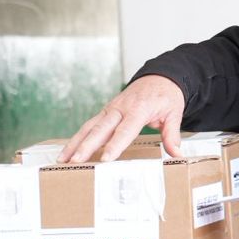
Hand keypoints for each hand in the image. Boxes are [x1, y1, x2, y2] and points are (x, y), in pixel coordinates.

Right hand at [60, 75, 185, 162]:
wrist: (159, 77)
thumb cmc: (166, 96)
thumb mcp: (174, 112)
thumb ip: (172, 134)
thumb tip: (176, 154)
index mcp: (138, 108)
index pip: (125, 130)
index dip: (115, 145)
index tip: (105, 159)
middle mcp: (120, 108)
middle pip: (101, 129)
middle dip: (86, 146)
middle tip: (75, 161)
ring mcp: (110, 109)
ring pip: (89, 127)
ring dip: (74, 143)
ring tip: (62, 159)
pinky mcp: (105, 112)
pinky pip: (89, 126)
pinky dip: (77, 138)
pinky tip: (68, 151)